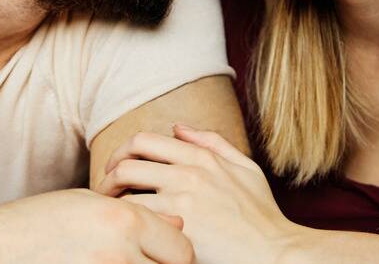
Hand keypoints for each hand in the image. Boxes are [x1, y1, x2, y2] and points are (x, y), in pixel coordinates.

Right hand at [0, 188, 193, 262]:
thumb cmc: (40, 222)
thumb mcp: (90, 204)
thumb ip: (138, 215)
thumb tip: (178, 226)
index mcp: (126, 220)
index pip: (182, 247)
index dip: (178, 254)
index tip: (170, 256)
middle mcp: (122, 250)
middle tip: (153, 261)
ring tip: (126, 262)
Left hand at [95, 125, 302, 262]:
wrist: (276, 253)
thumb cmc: (262, 216)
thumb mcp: (245, 169)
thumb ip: (213, 143)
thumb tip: (178, 127)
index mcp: (202, 156)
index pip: (144, 141)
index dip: (122, 152)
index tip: (115, 167)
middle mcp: (189, 172)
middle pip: (127, 161)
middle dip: (107, 175)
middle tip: (102, 190)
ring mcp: (182, 199)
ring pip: (126, 190)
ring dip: (110, 201)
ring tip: (107, 214)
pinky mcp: (178, 226)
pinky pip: (137, 218)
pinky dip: (126, 222)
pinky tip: (126, 231)